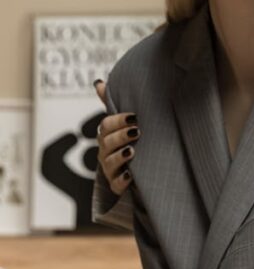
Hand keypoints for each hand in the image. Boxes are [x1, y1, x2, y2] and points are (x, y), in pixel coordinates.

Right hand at [94, 80, 136, 195]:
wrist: (139, 173)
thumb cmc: (130, 143)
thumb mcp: (124, 125)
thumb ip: (111, 104)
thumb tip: (98, 82)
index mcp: (107, 137)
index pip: (106, 126)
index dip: (118, 121)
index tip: (135, 116)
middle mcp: (106, 153)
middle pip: (106, 143)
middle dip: (120, 136)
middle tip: (137, 131)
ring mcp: (111, 170)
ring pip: (109, 163)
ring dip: (120, 156)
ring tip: (132, 151)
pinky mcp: (118, 186)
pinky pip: (117, 185)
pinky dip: (122, 180)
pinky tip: (130, 176)